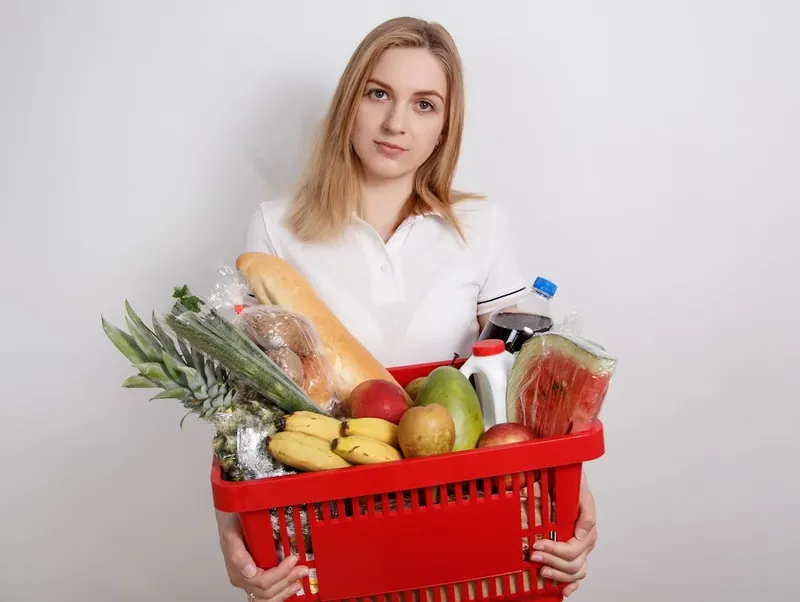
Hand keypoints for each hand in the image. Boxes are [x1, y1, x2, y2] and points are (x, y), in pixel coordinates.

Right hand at [216, 510, 308, 600]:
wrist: (232, 518)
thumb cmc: (232, 524)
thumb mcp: (231, 533)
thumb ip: (238, 553)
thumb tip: (249, 571)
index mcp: (237, 570)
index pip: (261, 581)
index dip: (280, 573)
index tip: (292, 559)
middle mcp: (243, 579)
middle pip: (267, 591)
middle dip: (287, 580)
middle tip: (302, 569)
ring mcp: (249, 582)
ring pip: (268, 597)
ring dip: (286, 590)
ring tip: (299, 580)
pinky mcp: (257, 580)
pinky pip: (269, 595)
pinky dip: (282, 593)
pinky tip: (292, 586)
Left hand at [531, 473, 596, 596]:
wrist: (568, 479)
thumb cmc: (574, 486)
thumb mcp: (580, 492)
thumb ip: (585, 512)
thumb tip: (582, 533)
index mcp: (587, 531)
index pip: (572, 549)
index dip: (554, 550)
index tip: (537, 544)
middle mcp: (585, 543)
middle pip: (572, 564)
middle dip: (551, 561)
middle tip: (533, 556)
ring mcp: (581, 551)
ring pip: (575, 572)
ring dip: (557, 574)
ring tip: (541, 570)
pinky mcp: (574, 554)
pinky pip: (576, 575)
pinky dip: (570, 585)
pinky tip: (562, 590)